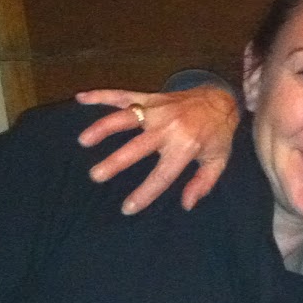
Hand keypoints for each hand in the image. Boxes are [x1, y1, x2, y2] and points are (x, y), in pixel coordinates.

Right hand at [76, 86, 239, 213]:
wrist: (221, 99)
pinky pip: (123, 95)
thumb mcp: (218, 161)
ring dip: (103, 127)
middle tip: (96, 175)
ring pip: (125, 117)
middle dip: (115, 162)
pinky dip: (101, 95)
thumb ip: (202, 183)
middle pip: (137, 148)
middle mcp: (168, 128)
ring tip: (84, 140)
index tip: (127, 208)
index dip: (145, 193)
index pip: (162, 175)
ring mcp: (157, 110)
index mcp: (186, 147)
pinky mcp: (150, 97)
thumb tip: (186, 205)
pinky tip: (81, 98)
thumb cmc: (217, 134)